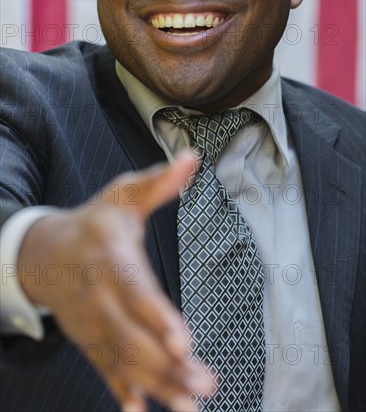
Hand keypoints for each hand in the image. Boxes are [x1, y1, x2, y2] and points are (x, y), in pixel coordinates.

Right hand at [17, 149, 213, 410]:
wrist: (45, 252)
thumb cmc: (92, 223)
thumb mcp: (122, 196)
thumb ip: (158, 182)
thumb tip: (190, 158)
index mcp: (110, 256)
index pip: (135, 289)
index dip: (156, 316)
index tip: (182, 340)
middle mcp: (99, 293)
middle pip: (131, 333)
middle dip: (166, 363)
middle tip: (203, 384)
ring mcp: (91, 321)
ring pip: (122, 358)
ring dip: (156, 383)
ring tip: (189, 405)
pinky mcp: (89, 338)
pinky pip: (105, 368)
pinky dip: (122, 392)